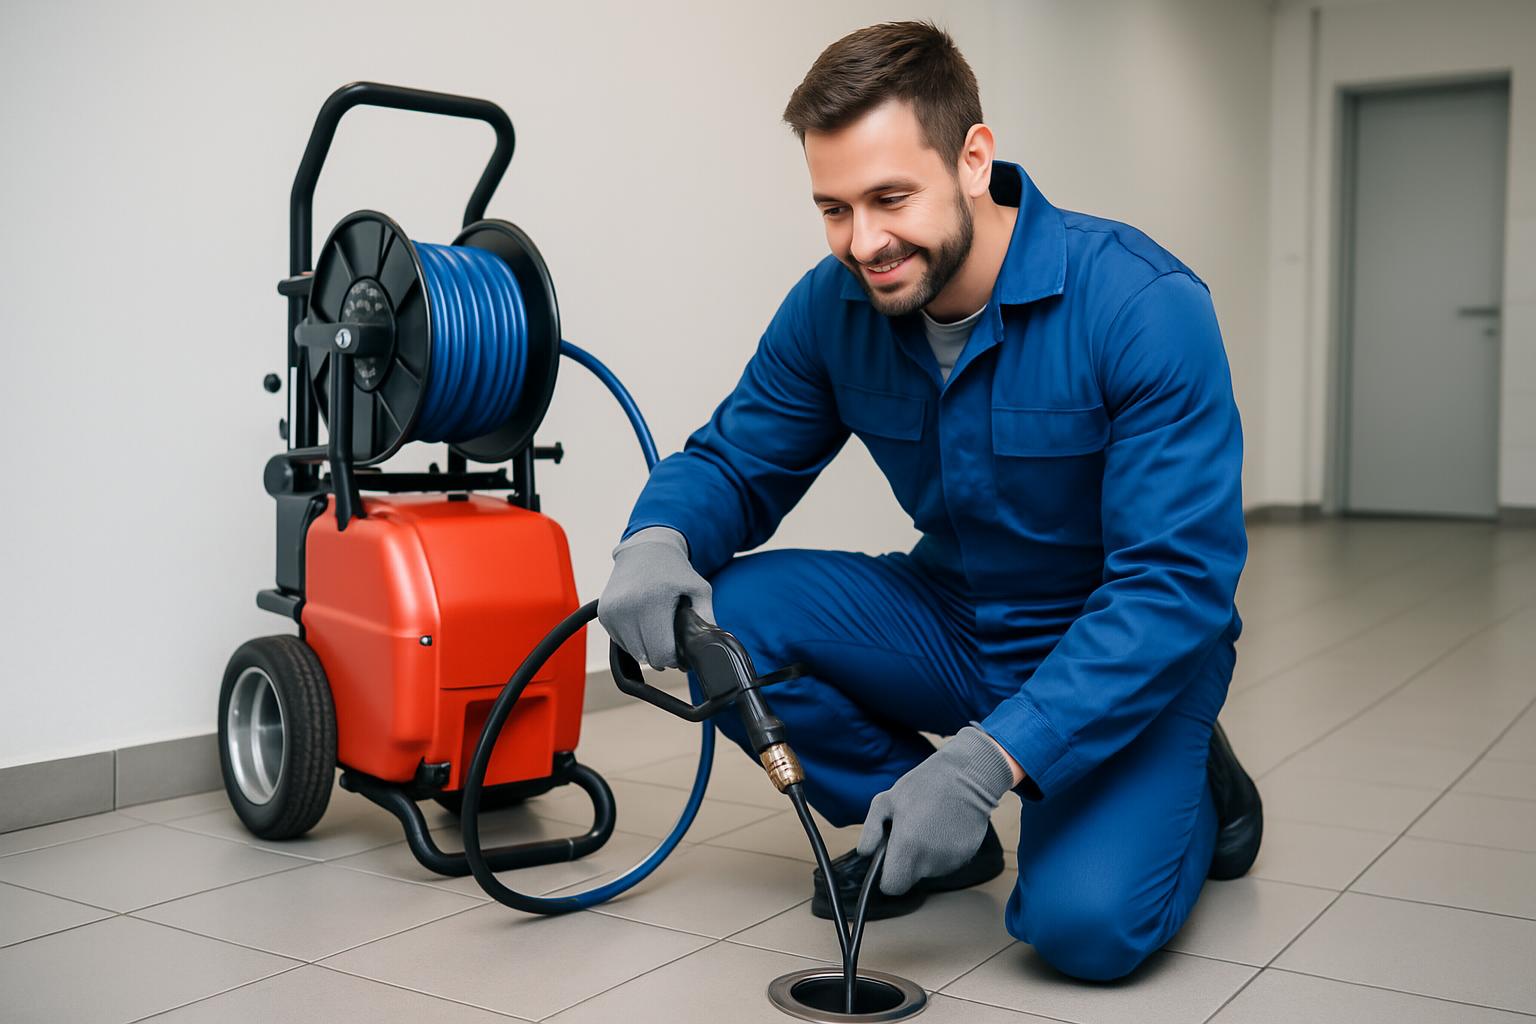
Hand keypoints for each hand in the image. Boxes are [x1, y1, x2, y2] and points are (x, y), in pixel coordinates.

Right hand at [597, 527, 712, 669]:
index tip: (681, 651)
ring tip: (657, 628)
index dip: (675, 658)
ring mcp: (612, 611)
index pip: (662, 653)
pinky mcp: (604, 614)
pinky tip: (643, 623)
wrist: (644, 549)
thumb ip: (707, 618)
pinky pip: (620, 642)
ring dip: (646, 648)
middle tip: (671, 640)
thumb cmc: (674, 570)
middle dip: (662, 655)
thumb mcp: (699, 589)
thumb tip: (710, 646)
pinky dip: (633, 640)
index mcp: (653, 601)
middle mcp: (628, 607)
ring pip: (633, 653)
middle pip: (647, 657)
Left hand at [857, 726, 1015, 894]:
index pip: (893, 887)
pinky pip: (947, 862)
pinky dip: (943, 851)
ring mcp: (951, 860)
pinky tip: (944, 828)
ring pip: (929, 871)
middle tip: (909, 835)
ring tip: (929, 827)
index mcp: (908, 847)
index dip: (887, 878)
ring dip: (925, 856)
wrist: (967, 776)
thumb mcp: (886, 801)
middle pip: (911, 879)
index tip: (889, 864)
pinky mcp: (966, 856)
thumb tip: (866, 854)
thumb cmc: (924, 785)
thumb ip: (870, 831)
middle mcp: (930, 860)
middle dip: (906, 864)